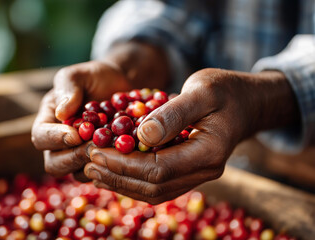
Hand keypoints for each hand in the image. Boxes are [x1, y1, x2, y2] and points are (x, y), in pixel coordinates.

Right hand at [31, 61, 131, 180]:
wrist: (121, 84)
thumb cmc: (95, 77)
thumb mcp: (78, 75)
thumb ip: (68, 89)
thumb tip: (61, 114)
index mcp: (48, 120)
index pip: (40, 137)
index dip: (55, 139)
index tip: (76, 135)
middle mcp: (59, 142)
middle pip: (54, 163)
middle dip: (74, 157)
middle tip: (95, 146)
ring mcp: (79, 155)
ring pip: (77, 173)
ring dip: (93, 164)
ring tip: (112, 149)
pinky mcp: (99, 162)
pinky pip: (100, 174)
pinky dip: (111, 167)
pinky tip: (124, 154)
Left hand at [84, 68, 298, 203]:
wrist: (245, 102)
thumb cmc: (225, 90)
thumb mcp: (201, 90)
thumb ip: (172, 113)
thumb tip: (140, 136)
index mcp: (209, 152)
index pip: (159, 169)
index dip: (124, 163)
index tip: (96, 151)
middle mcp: (205, 171)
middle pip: (153, 186)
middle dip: (117, 175)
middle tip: (88, 162)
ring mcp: (197, 175)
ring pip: (154, 191)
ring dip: (121, 182)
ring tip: (93, 169)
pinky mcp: (188, 172)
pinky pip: (157, 185)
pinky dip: (132, 180)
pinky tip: (112, 170)